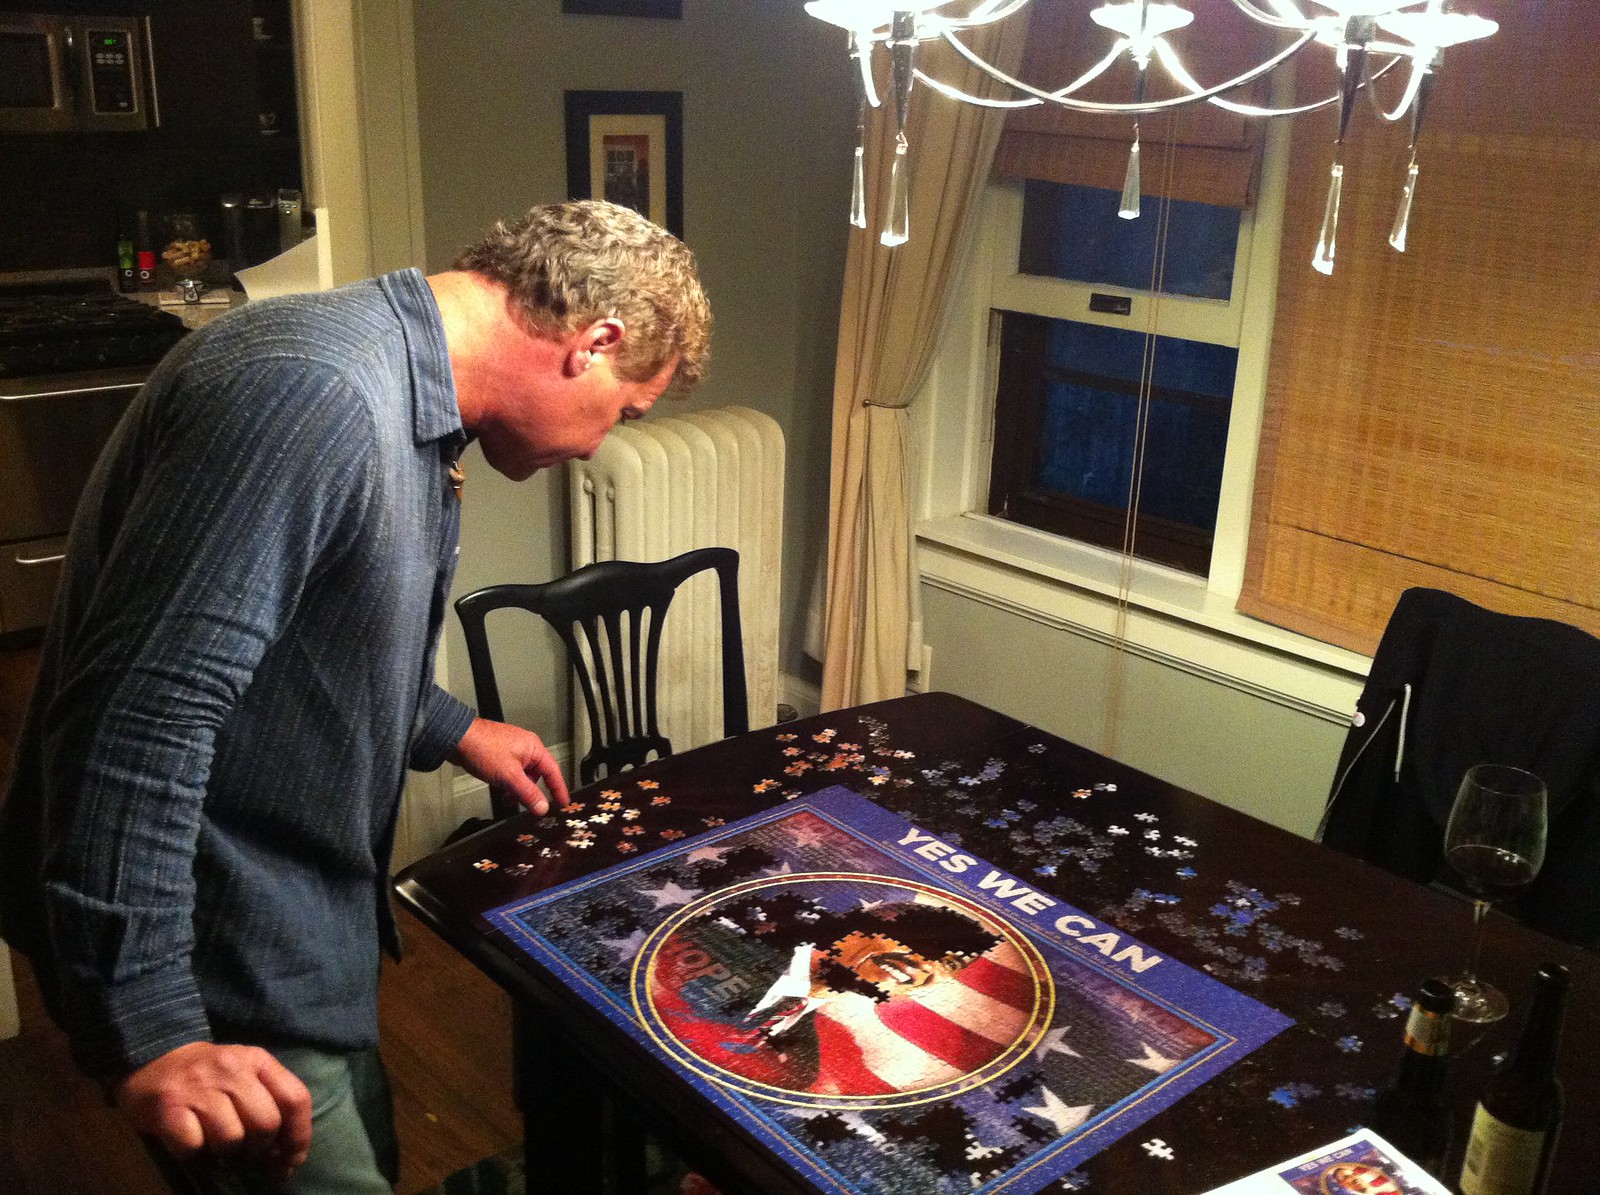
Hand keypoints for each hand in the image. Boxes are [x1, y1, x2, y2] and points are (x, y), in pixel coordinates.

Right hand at [113, 1041, 312, 1180]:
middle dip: (260, 1149)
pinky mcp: (168, 1108)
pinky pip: (194, 1148)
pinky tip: (191, 1143)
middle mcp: (232, 1070)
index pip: (296, 1098)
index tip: (291, 1161)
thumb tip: (288, 1159)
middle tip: (245, 1152)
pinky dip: (195, 1155)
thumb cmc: (209, 1075)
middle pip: (266, 1124)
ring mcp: (199, 1088)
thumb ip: (271, 1105)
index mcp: (258, 1061)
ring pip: (232, 1139)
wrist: (154, 1058)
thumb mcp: (246, 1076)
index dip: (299, 1136)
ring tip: (215, 1144)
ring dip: (226, 1153)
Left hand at [450, 717, 570, 814]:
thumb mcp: (509, 776)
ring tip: (506, 799)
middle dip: (530, 792)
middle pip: (536, 775)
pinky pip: (511, 772)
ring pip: (522, 775)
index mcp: (534, 748)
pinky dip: (508, 783)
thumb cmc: (484, 749)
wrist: (457, 737)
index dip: (559, 789)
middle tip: (527, 807)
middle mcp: (526, 747)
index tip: (563, 803)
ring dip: (516, 789)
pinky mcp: (500, 753)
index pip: (553, 772)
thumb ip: (528, 793)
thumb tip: (543, 807)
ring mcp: (512, 749)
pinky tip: (499, 790)